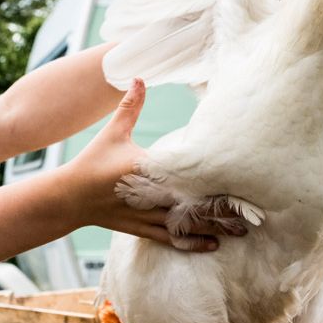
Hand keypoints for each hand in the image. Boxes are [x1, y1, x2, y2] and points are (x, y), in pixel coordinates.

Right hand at [61, 79, 227, 251]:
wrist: (70, 198)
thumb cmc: (92, 163)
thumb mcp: (113, 133)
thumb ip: (129, 107)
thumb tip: (140, 76)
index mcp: (146, 170)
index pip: (186, 176)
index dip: (213, 181)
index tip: (239, 180)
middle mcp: (150, 196)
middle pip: (194, 205)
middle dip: (223, 210)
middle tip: (253, 214)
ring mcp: (147, 216)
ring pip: (187, 225)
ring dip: (214, 229)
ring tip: (241, 232)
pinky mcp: (142, 229)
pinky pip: (171, 238)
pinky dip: (193, 243)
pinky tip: (212, 245)